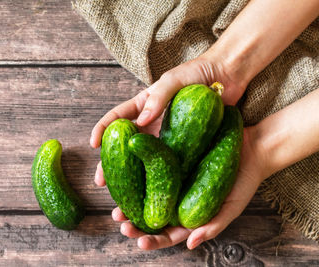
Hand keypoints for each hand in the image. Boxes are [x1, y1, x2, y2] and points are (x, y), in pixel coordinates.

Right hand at [90, 55, 259, 249]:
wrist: (227, 77)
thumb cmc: (198, 72)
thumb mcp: (174, 80)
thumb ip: (158, 97)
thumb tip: (141, 120)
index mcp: (145, 105)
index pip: (117, 118)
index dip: (102, 130)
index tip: (92, 144)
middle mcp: (152, 123)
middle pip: (126, 146)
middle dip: (111, 163)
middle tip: (101, 181)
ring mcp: (167, 136)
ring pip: (144, 159)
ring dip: (132, 177)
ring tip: (122, 195)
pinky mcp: (184, 146)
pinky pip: (168, 162)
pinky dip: (157, 177)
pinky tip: (150, 191)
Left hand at [96, 126, 267, 249]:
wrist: (251, 148)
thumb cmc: (243, 181)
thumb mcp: (231, 207)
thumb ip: (212, 226)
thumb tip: (189, 244)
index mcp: (189, 217)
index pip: (168, 234)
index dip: (153, 241)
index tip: (140, 242)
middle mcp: (176, 201)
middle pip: (151, 217)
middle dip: (134, 223)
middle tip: (120, 220)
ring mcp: (172, 181)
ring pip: (147, 195)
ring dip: (130, 200)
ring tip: (117, 203)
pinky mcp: (170, 161)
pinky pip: (151, 170)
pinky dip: (137, 174)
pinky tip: (125, 173)